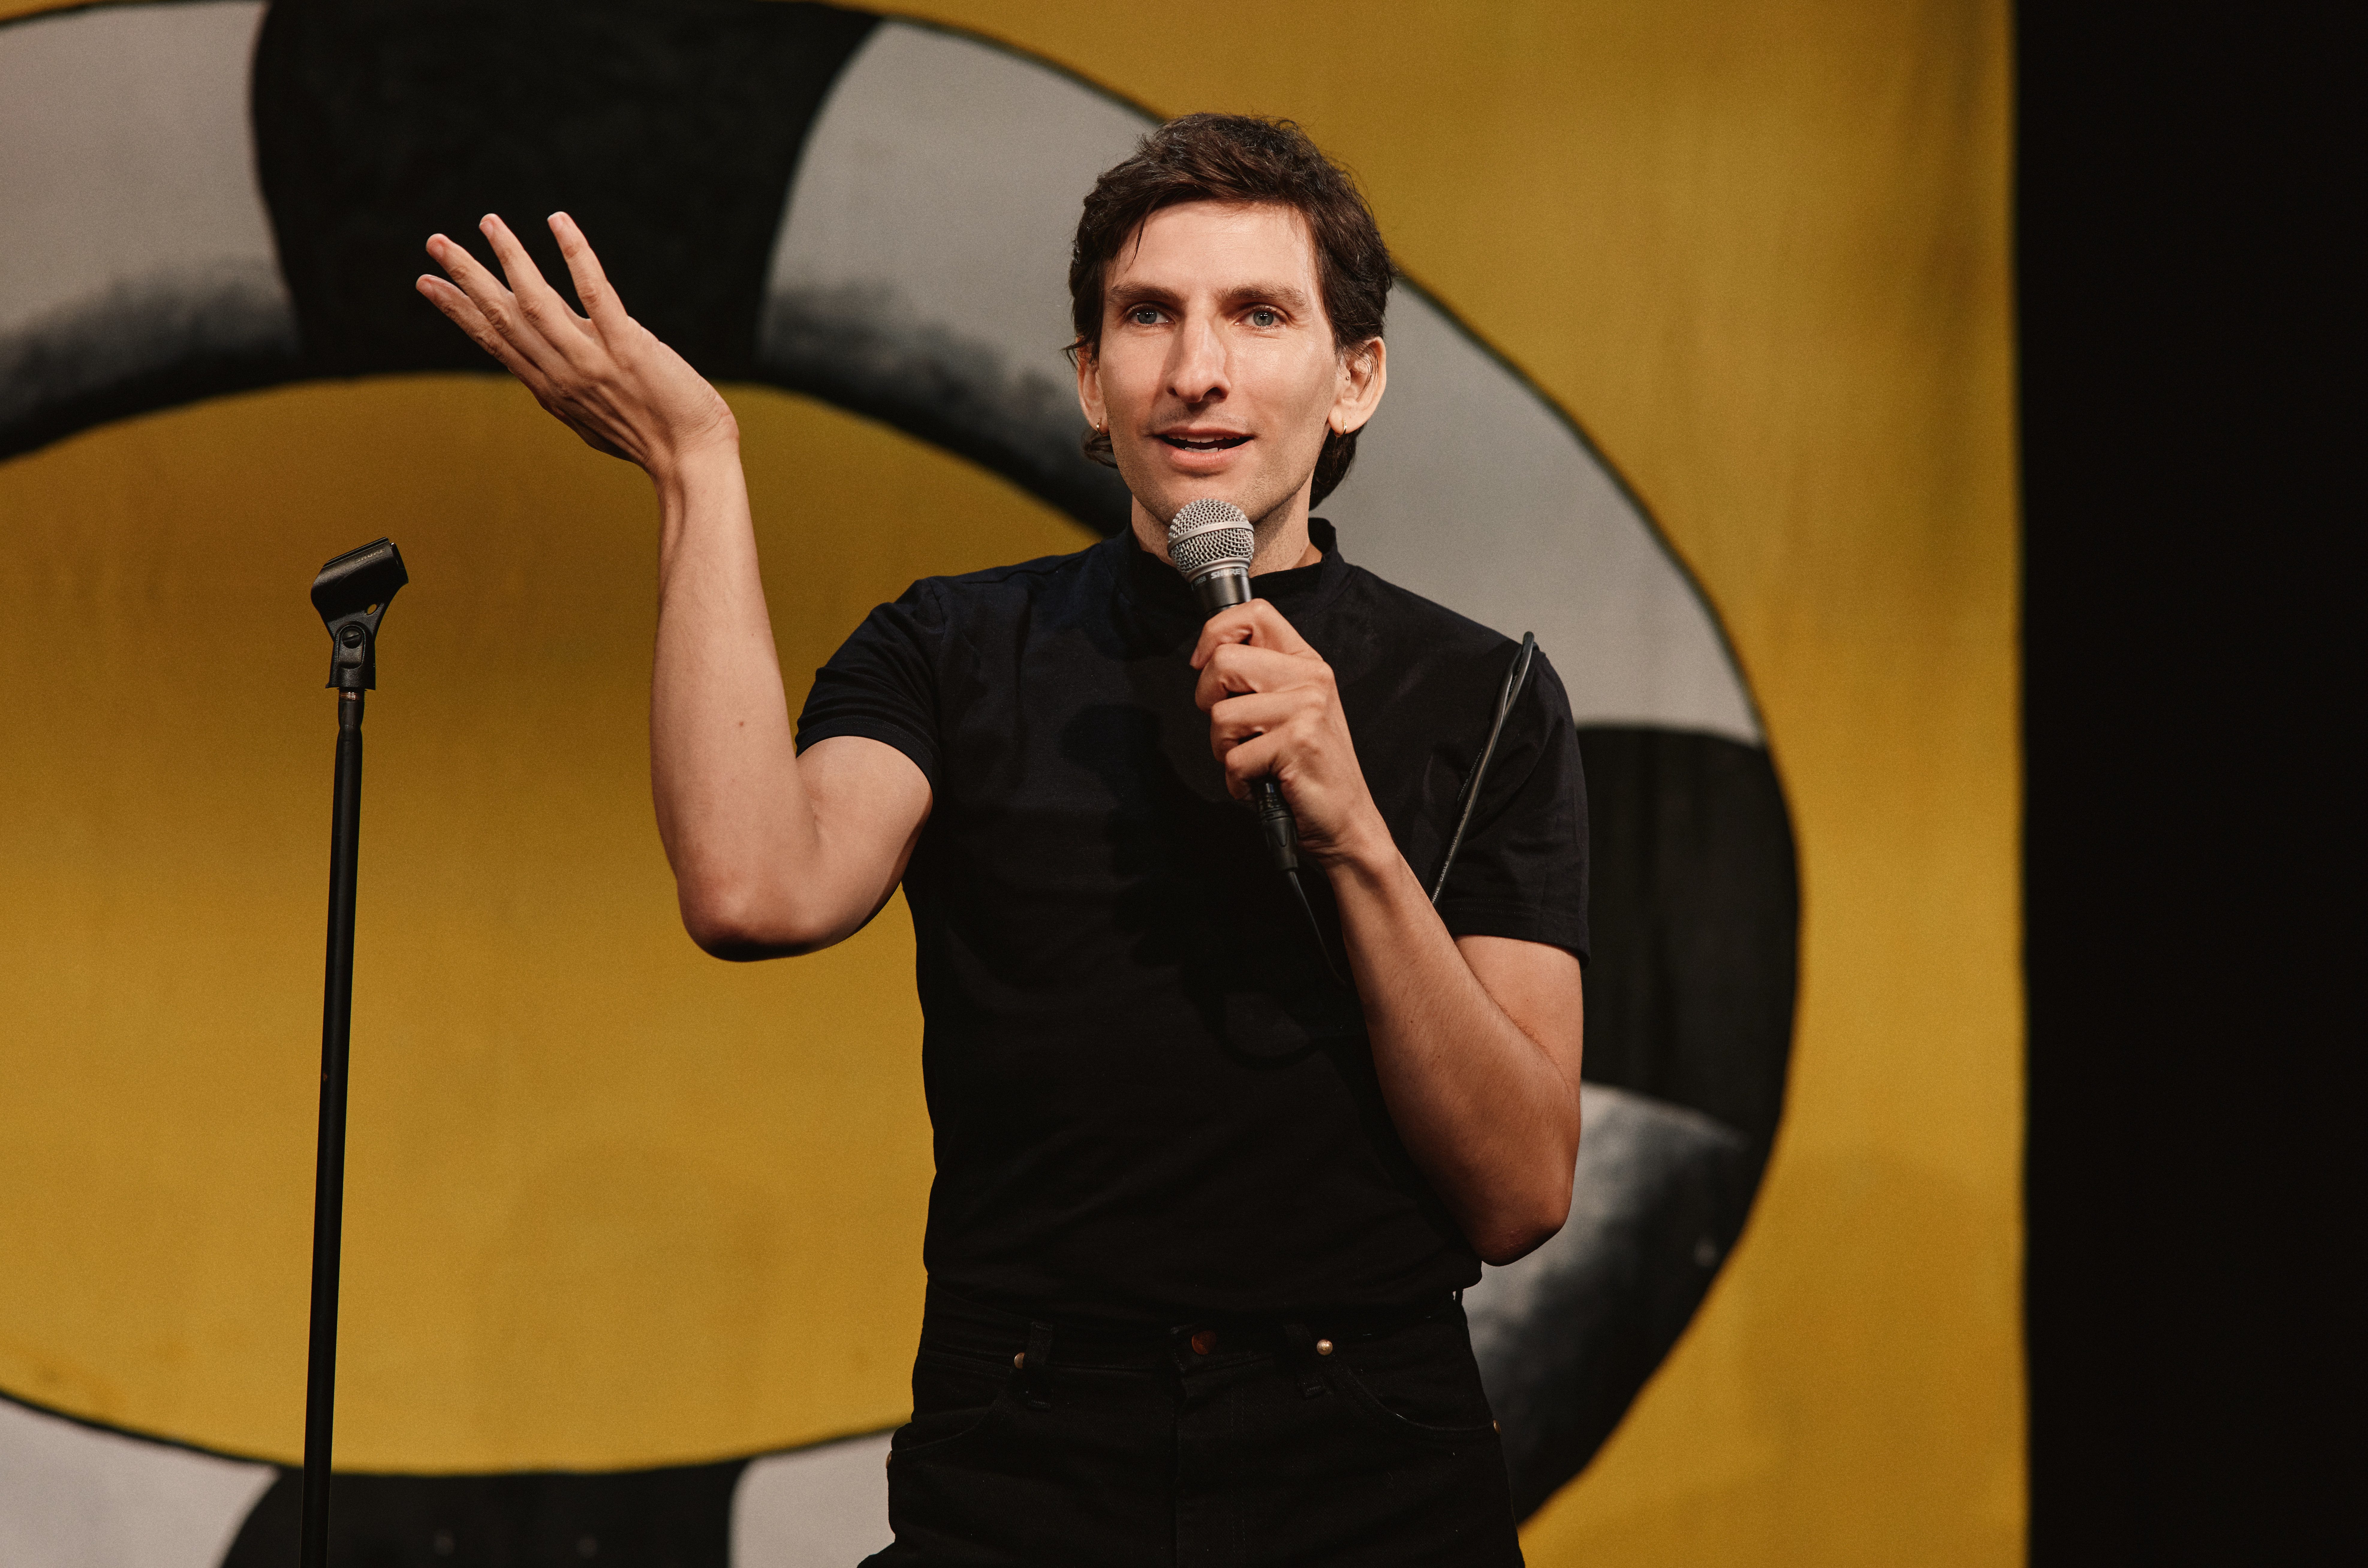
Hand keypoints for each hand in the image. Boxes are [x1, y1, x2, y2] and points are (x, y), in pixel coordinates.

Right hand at [416, 213, 736, 479]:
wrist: (691, 461)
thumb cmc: (652, 439)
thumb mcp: (595, 415)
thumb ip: (571, 387)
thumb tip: (553, 371)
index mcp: (552, 388)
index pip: (496, 341)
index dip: (459, 310)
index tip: (427, 283)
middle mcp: (563, 373)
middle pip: (503, 317)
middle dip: (467, 277)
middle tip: (435, 241)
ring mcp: (593, 360)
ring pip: (537, 301)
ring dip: (511, 258)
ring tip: (489, 222)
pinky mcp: (629, 348)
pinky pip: (596, 293)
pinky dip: (575, 255)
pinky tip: (558, 222)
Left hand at [1191, 600, 1387, 867]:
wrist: (1346, 820)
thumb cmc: (1308, 769)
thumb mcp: (1291, 709)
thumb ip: (1259, 677)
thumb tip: (1207, 657)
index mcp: (1307, 663)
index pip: (1255, 613)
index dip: (1216, 633)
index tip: (1204, 663)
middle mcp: (1310, 678)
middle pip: (1224, 662)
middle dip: (1209, 701)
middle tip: (1232, 729)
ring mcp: (1306, 709)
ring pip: (1221, 715)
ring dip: (1225, 749)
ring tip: (1254, 761)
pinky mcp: (1297, 742)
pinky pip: (1233, 758)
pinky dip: (1237, 781)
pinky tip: (1262, 784)